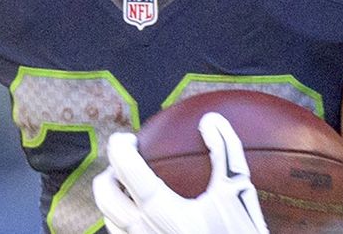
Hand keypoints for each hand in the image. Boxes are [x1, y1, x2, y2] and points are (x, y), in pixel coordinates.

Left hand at [93, 112, 269, 233]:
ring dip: (116, 199)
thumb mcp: (238, 192)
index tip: (131, 138)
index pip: (123, 166)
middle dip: (111, 171)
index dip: (120, 145)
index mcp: (159, 210)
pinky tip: (147, 219)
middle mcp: (141, 232)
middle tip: (131, 163)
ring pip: (108, 219)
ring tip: (136, 190)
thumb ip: (225, 151)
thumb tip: (210, 119)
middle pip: (103, 193)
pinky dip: (125, 223)